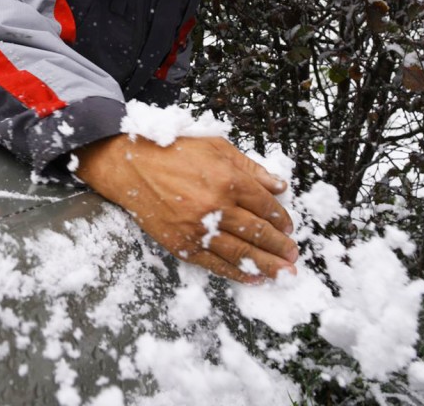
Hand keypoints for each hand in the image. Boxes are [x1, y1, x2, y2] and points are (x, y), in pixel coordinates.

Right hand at [73, 134, 297, 283]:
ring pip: (241, 252)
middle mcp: (217, 206)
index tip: (288, 227)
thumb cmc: (172, 152)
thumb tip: (279, 185)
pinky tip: (252, 278)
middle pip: (258, 232)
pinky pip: (215, 264)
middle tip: (293, 256)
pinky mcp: (182, 244)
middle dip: (280, 246)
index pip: (265, 205)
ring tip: (283, 273)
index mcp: (229, 179)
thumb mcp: (215, 147)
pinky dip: (236, 273)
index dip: (281, 218)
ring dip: (267, 265)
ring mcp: (199, 228)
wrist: (130, 166)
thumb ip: (250, 167)